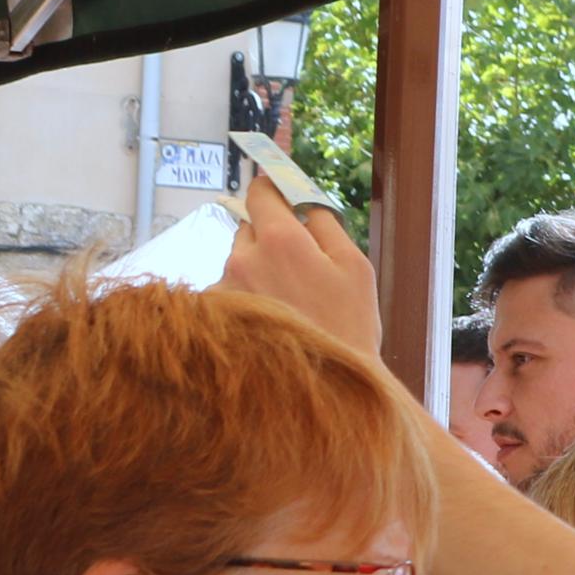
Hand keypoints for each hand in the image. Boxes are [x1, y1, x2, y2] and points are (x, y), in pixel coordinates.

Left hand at [215, 171, 382, 354]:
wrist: (328, 387)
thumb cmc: (349, 327)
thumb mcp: (356, 267)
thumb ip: (327, 224)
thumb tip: (305, 203)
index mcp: (281, 240)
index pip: (260, 191)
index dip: (271, 187)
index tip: (279, 190)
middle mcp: (244, 257)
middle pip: (250, 226)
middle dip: (271, 236)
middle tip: (300, 265)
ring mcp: (226, 287)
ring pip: (240, 260)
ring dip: (259, 269)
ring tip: (289, 302)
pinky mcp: (218, 314)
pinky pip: (231, 290)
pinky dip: (248, 297)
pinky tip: (273, 319)